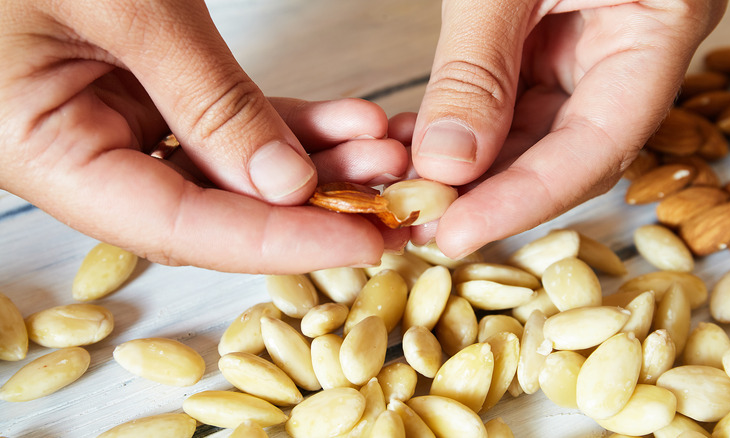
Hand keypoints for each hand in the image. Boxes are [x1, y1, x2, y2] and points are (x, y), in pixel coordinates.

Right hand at [0, 0, 407, 272]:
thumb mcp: (129, 7)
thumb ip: (206, 102)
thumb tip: (286, 184)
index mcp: (41, 149)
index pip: (176, 228)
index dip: (275, 244)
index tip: (358, 243)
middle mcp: (78, 153)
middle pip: (212, 209)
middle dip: (312, 206)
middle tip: (392, 200)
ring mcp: (115, 124)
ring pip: (231, 171)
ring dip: (316, 165)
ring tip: (385, 153)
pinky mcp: (149, 96)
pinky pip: (227, 126)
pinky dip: (291, 125)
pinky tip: (350, 121)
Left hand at [409, 0, 726, 257]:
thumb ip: (477, 67)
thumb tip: (445, 165)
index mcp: (658, 26)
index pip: (597, 145)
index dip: (525, 201)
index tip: (455, 234)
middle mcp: (629, 52)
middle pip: (563, 153)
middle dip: (488, 194)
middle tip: (415, 222)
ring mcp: (590, 50)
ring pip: (531, 135)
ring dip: (468, 169)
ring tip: (404, 191)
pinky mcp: (552, 43)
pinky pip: (510, 102)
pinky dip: (462, 130)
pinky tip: (416, 149)